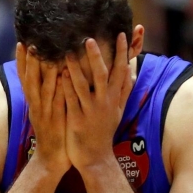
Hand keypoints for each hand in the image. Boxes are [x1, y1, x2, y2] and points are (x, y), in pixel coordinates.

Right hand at [16, 43, 70, 175]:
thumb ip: (46, 92)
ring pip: (43, 89)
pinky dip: (59, 89)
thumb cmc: (53, 132)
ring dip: (44, 71)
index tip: (21, 42)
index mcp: (34, 102)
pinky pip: (57, 102)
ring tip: (46, 54)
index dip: (22, 61)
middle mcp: (36, 105)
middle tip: (31, 42)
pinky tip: (62, 76)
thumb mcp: (46, 110)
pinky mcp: (56, 121)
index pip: (25, 78)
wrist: (52, 158)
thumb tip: (48, 73)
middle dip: (30, 61)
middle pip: (30, 80)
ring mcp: (45, 113)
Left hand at [62, 34, 132, 171]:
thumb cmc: (105, 131)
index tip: (121, 34)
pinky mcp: (77, 120)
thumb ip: (124, 90)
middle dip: (97, 57)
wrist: (96, 158)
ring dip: (76, 68)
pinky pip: (71, 100)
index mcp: (115, 99)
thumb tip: (132, 71)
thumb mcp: (119, 111)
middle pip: (103, 76)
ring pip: (84, 86)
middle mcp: (105, 103)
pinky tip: (60, 74)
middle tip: (90, 38)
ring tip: (68, 51)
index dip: (122, 53)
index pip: (121, 71)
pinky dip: (66, 87)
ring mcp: (91, 111)